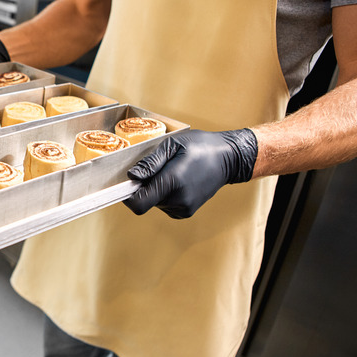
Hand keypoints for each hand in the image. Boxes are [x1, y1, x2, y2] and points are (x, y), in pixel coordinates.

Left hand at [123, 129, 257, 218]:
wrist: (229, 158)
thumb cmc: (200, 146)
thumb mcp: (172, 145)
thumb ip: (150, 163)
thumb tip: (132, 176)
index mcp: (172, 182)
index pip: (139, 204)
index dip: (128, 196)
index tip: (128, 184)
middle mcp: (178, 200)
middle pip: (145, 202)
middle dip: (144, 188)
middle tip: (157, 170)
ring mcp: (184, 208)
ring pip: (155, 204)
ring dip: (156, 191)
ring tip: (172, 173)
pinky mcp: (187, 211)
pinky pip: (165, 206)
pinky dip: (165, 196)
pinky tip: (178, 182)